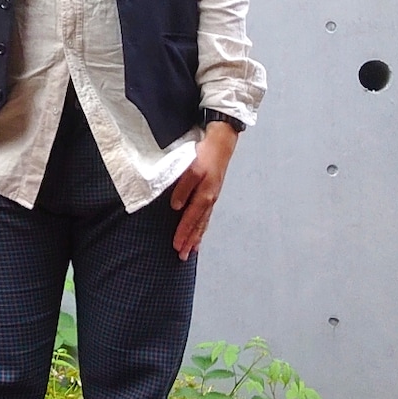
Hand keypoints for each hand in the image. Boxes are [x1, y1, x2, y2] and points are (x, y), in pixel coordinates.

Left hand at [170, 123, 239, 261]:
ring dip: (196, 237)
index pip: (191, 219)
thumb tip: (176, 207)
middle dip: (190, 241)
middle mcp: (209, 200)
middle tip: (182, 256)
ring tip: (190, 251)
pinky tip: (199, 231)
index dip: (183, 234)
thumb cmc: (206, 154)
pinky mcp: (212, 193)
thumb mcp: (192, 169)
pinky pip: (206, 215)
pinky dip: (202, 226)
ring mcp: (212, 197)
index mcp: (204, 195)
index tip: (176, 247)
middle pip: (198, 226)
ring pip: (203, 222)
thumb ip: (183, 188)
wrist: (222, 142)